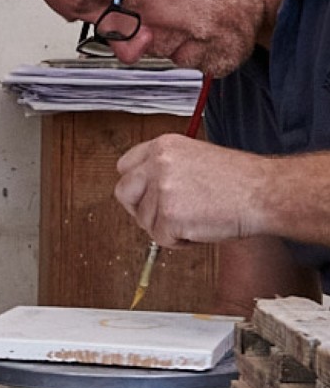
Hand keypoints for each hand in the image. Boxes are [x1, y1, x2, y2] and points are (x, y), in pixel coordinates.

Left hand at [113, 135, 272, 247]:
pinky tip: (200, 229)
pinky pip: (161, 239)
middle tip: (163, 216)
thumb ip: (167, 169)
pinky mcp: (169, 216)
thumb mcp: (196, 157)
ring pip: (144, 220)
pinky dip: (179, 241)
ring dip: (166, 227)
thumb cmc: (240, 179)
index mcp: (163, 146)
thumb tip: (148, 191)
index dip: (136, 186)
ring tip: (196, 219)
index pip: (125, 166)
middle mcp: (157, 164)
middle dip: (140, 209)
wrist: (263, 193)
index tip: (145, 196)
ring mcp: (161, 190)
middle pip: (124, 192)